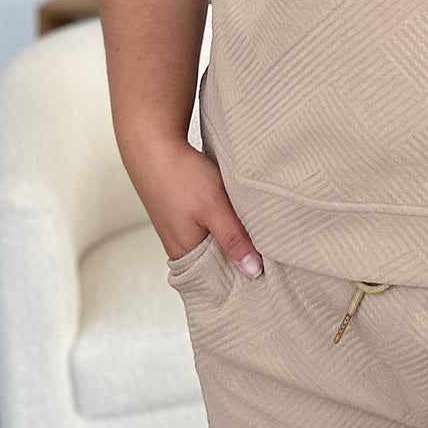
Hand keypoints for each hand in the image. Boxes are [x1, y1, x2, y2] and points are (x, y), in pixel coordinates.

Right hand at [124, 138, 264, 278]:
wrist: (153, 145)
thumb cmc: (181, 176)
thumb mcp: (214, 208)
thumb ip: (233, 240)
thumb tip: (254, 271)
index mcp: (187, 254)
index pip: (220, 282)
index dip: (244, 280)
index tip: (271, 279)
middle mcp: (182, 248)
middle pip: (219, 264)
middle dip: (243, 261)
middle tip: (274, 259)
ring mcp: (182, 231)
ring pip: (216, 245)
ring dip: (235, 241)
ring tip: (261, 238)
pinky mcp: (185, 215)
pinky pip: (210, 230)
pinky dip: (225, 227)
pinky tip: (239, 219)